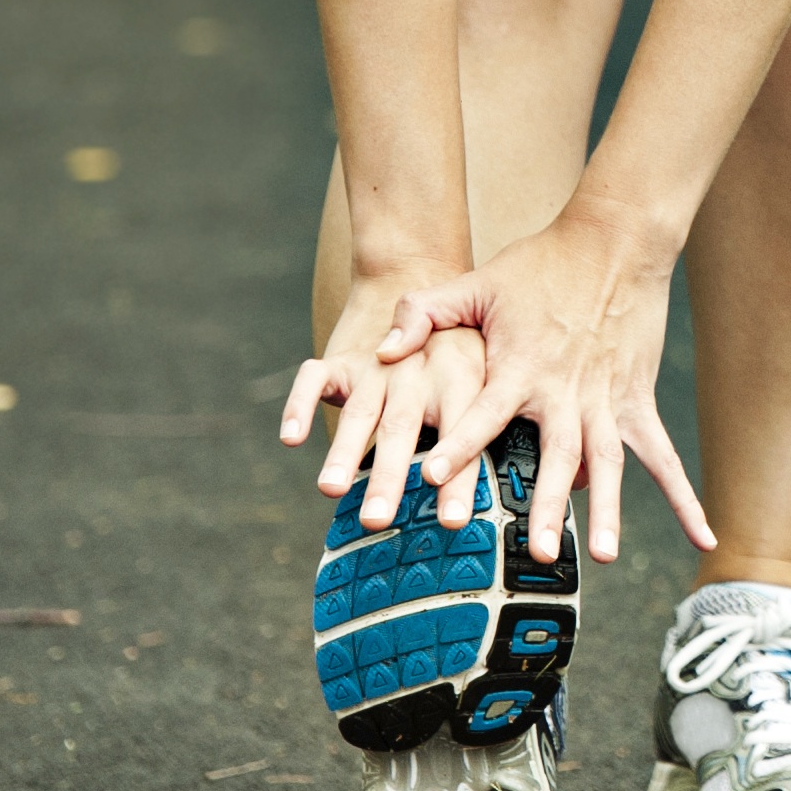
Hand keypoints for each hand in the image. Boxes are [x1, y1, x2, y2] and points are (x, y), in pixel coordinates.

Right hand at [279, 274, 487, 536]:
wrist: (418, 270)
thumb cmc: (461, 344)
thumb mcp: (484, 369)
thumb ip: (488, 421)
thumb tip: (501, 497)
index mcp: (460, 380)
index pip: (462, 432)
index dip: (458, 474)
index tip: (455, 517)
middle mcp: (416, 374)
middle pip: (401, 428)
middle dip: (389, 476)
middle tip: (378, 520)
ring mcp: (375, 366)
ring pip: (359, 410)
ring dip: (342, 450)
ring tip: (330, 489)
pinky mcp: (340, 360)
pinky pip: (315, 379)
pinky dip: (300, 404)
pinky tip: (290, 437)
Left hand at [379, 199, 714, 564]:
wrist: (616, 240)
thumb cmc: (540, 263)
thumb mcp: (475, 282)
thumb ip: (423, 313)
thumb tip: (383, 351)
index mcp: (522, 365)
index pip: (484, 411)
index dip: (459, 442)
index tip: (434, 477)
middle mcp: (567, 389)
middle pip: (557, 454)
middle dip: (547, 503)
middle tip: (536, 550)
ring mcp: (608, 398)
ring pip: (608, 462)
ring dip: (608, 510)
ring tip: (605, 556)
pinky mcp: (637, 400)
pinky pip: (662, 456)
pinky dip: (684, 497)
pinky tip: (702, 536)